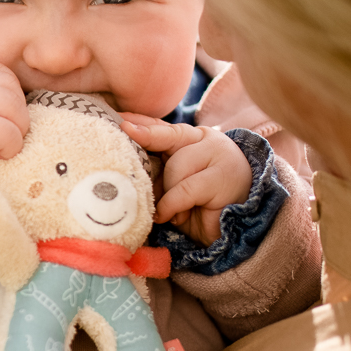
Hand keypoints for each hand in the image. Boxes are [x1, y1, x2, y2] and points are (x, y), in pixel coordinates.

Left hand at [121, 115, 251, 244]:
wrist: (231, 228)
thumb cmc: (197, 206)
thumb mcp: (173, 183)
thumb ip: (158, 168)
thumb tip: (124, 162)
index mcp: (193, 138)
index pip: (164, 127)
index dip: (141, 124)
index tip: (119, 121)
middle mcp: (207, 140)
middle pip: (168, 139)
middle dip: (149, 154)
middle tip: (136, 173)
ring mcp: (219, 155)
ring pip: (176, 165)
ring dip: (167, 193)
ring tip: (171, 212)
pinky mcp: (222, 178)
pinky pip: (184, 189)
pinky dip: (173, 205)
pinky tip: (173, 216)